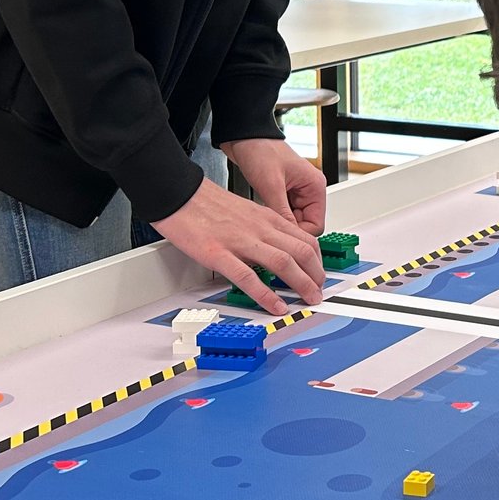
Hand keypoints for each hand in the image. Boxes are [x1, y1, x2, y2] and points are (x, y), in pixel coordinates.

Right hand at [150, 177, 323, 314]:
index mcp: (266, 218)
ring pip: (283, 262)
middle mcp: (259, 228)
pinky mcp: (219, 253)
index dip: (318, 260)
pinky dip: (266, 295)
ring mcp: (240, 241)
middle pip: (301, 251)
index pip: (305, 239)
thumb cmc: (207, 203)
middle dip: (316, 275)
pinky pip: (248, 277)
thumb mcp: (246, 211)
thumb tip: (276, 247)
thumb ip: (263, 229)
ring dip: (301, 284)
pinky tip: (276, 306)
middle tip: (319, 292)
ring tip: (309, 300)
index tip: (320, 274)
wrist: (178, 193)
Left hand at [220, 138, 325, 234]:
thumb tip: (289, 238)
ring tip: (263, 217)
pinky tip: (262, 212)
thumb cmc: (260, 150)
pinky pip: (283, 214)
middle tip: (270, 229)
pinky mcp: (283, 193)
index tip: (284, 239)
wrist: (243, 137)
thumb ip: (282, 213)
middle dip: (288, 228)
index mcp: (315, 186)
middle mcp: (309, 190)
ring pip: (292, 221)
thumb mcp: (271, 185)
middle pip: (305, 225)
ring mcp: (296, 192)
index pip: (316, 224)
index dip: (300, 234)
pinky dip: (273, 216)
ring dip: (279, 222)